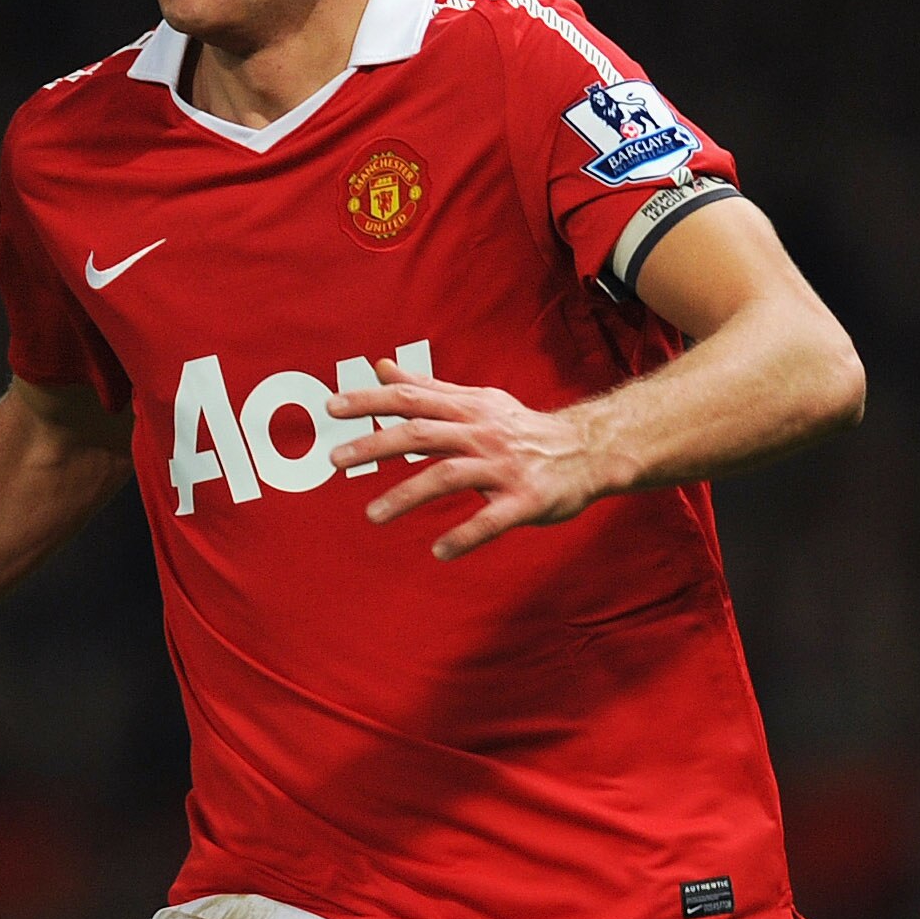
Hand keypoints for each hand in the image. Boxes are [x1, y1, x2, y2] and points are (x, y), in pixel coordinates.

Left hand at [327, 361, 623, 559]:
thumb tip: (380, 367)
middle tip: (334, 459)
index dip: (371, 401)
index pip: (411, 398)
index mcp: (468, 408)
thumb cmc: (522, 429)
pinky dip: (465, 535)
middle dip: (375, 444)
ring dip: (406, 495)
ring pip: (448, 476)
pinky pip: (491, 520)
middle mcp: (482, 433)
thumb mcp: (476, 401)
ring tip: (372, 515)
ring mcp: (503, 467)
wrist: (587, 451)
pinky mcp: (525, 500)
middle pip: (421, 432)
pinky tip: (440, 551)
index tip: (331, 408)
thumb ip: (427, 388)